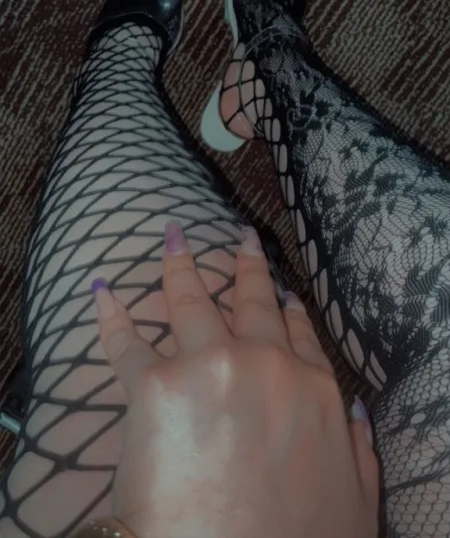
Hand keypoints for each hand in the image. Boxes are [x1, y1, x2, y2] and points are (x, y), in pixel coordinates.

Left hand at [93, 223, 378, 537]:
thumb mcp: (357, 503)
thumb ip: (361, 451)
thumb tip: (356, 412)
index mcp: (313, 391)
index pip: (298, 334)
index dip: (286, 308)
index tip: (279, 290)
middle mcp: (264, 365)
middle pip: (251, 302)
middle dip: (244, 265)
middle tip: (239, 236)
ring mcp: (209, 367)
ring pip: (191, 299)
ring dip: (180, 264)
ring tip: (174, 237)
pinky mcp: (156, 385)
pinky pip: (126, 340)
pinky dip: (111, 314)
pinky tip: (102, 292)